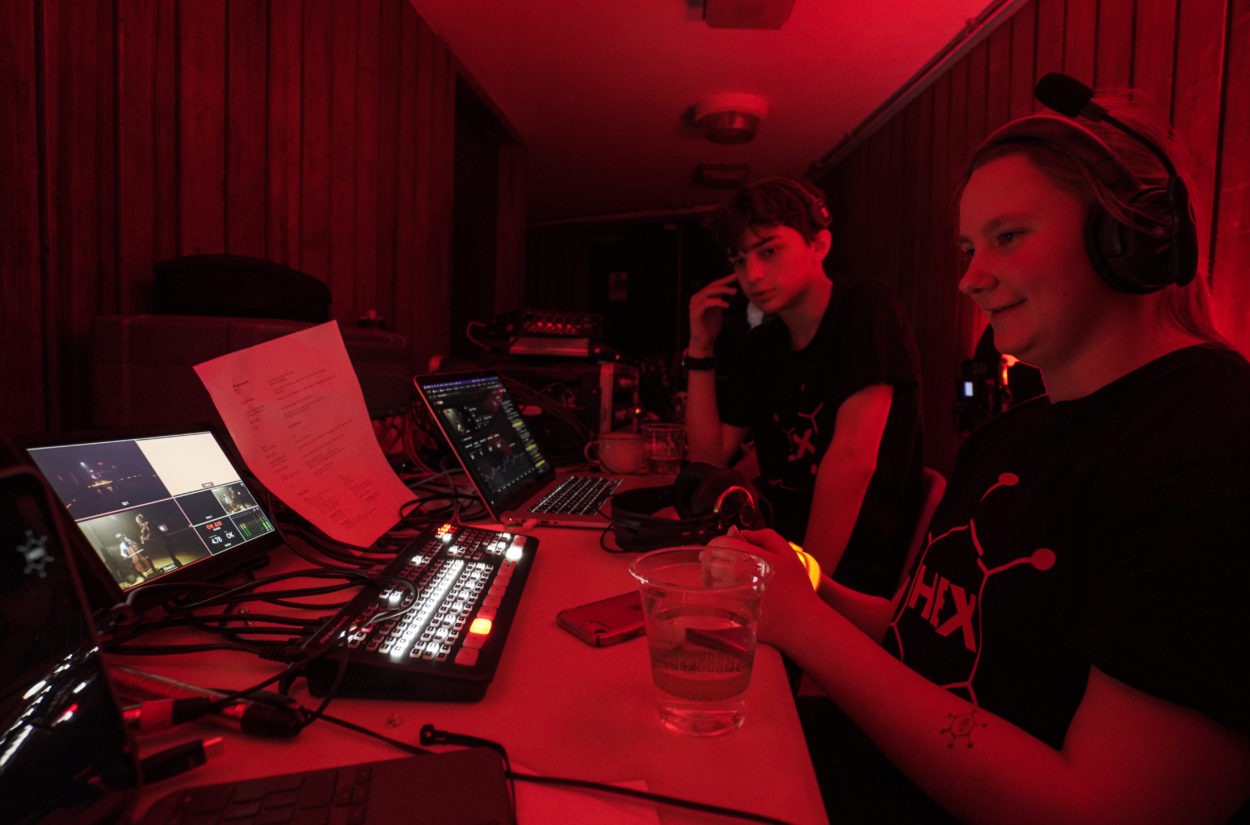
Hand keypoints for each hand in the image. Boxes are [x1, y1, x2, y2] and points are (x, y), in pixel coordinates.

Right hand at [688, 273, 738, 352]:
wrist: (704, 342)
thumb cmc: (711, 327)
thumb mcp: (717, 311)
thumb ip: (720, 300)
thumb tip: (730, 290)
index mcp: (701, 297)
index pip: (714, 285)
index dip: (725, 279)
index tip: (736, 275)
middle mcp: (696, 298)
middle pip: (711, 286)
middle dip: (725, 281)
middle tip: (737, 278)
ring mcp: (694, 305)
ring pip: (708, 292)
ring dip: (723, 290)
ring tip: (734, 291)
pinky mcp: (694, 313)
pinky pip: (706, 303)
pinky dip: (717, 302)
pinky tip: (727, 305)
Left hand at [707, 528, 821, 647]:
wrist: (803, 622)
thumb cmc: (797, 587)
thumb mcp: (787, 553)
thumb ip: (764, 536)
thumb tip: (739, 532)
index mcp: (752, 558)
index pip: (720, 543)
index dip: (717, 543)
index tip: (721, 548)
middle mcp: (740, 576)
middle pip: (711, 561)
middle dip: (713, 560)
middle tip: (720, 563)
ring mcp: (734, 596)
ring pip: (710, 582)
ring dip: (713, 578)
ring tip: (724, 579)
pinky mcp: (733, 615)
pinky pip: (714, 601)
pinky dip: (717, 596)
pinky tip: (727, 594)